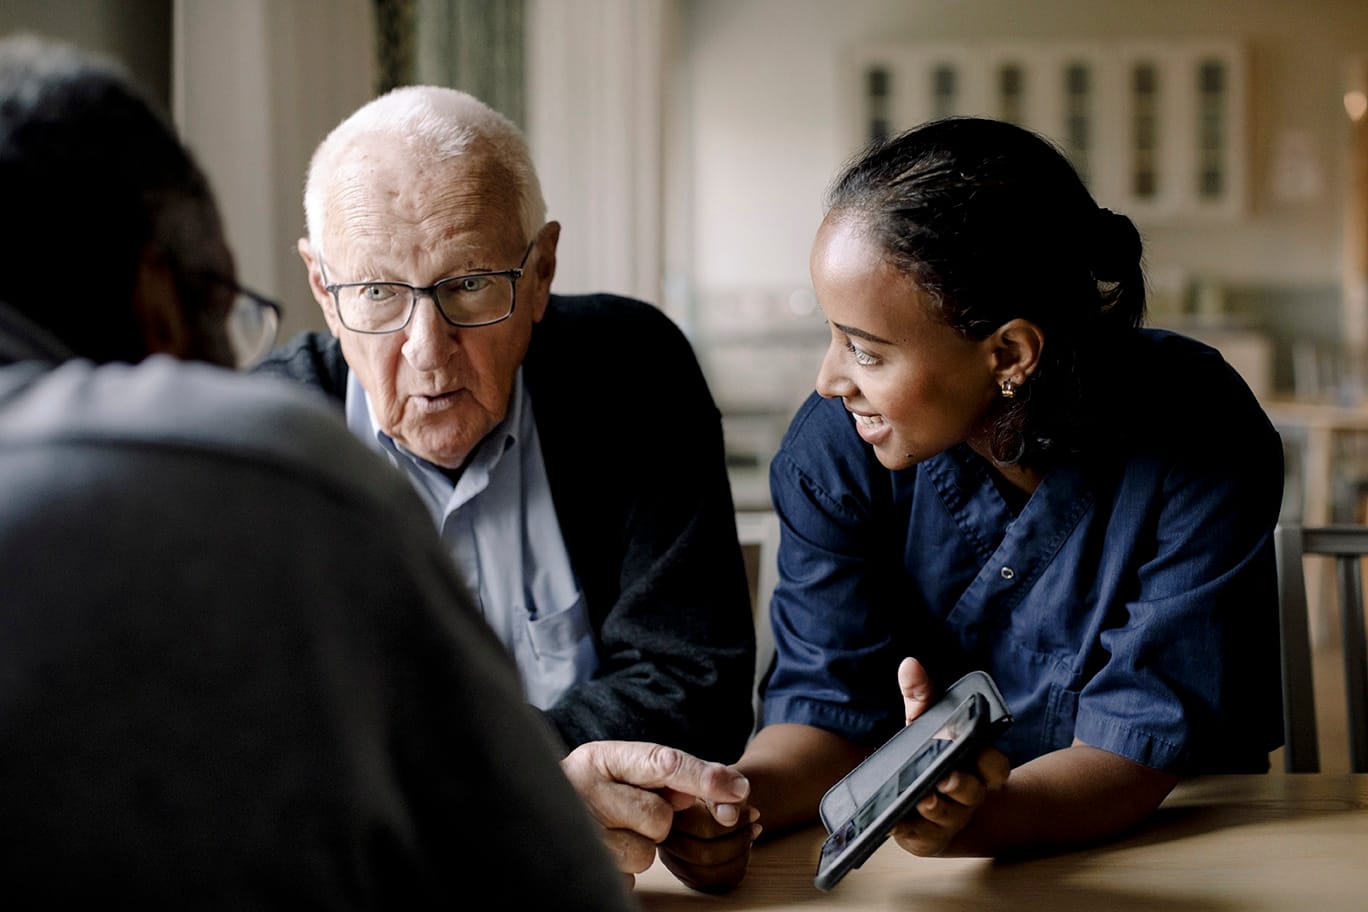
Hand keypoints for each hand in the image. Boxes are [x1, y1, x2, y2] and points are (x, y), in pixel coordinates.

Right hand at [560, 740, 750, 885]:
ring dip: (637, 848)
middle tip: (629, 814)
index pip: (664, 762)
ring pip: (645, 852)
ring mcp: (578, 829)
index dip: (705, 777)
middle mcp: (584, 788)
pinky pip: (627, 876)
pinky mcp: (581, 864)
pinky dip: (622, 868)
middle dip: (656, 822)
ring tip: (610, 832)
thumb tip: (707, 793)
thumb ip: (660, 776)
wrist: (534, 809)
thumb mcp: (618, 770)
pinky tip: (601, 851)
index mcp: (601, 757)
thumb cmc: (590, 790)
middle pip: (659, 817)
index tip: (738, 789)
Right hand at [657, 791, 759, 893]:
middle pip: (703, 854)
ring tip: (750, 836)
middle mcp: (661, 835)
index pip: (703, 828)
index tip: (754, 813)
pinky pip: (712, 883)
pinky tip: (742, 851)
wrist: (712, 791)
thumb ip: (721, 796)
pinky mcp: (683, 872)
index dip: (735, 823)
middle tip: (756, 826)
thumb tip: (728, 816)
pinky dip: (735, 868)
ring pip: (706, 874)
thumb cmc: (716, 784)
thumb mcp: (721, 780)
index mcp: (665, 807)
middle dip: (738, 841)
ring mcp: (670, 857)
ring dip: (738, 856)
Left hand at [892, 657, 1010, 856]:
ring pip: (949, 817)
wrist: (920, 807)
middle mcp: (967, 796)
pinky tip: (895, 820)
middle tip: (945, 777)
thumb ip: (922, 696)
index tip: (975, 746)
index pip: (998, 767)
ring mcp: (949, 819)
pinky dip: (908, 828)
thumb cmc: (928, 757)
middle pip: (973, 792)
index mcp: (976, 769)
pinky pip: (920, 836)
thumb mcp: (925, 725)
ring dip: (936, 808)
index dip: (990, 759)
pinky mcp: (927, 838)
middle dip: (961, 785)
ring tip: (922, 798)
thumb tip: (909, 664)